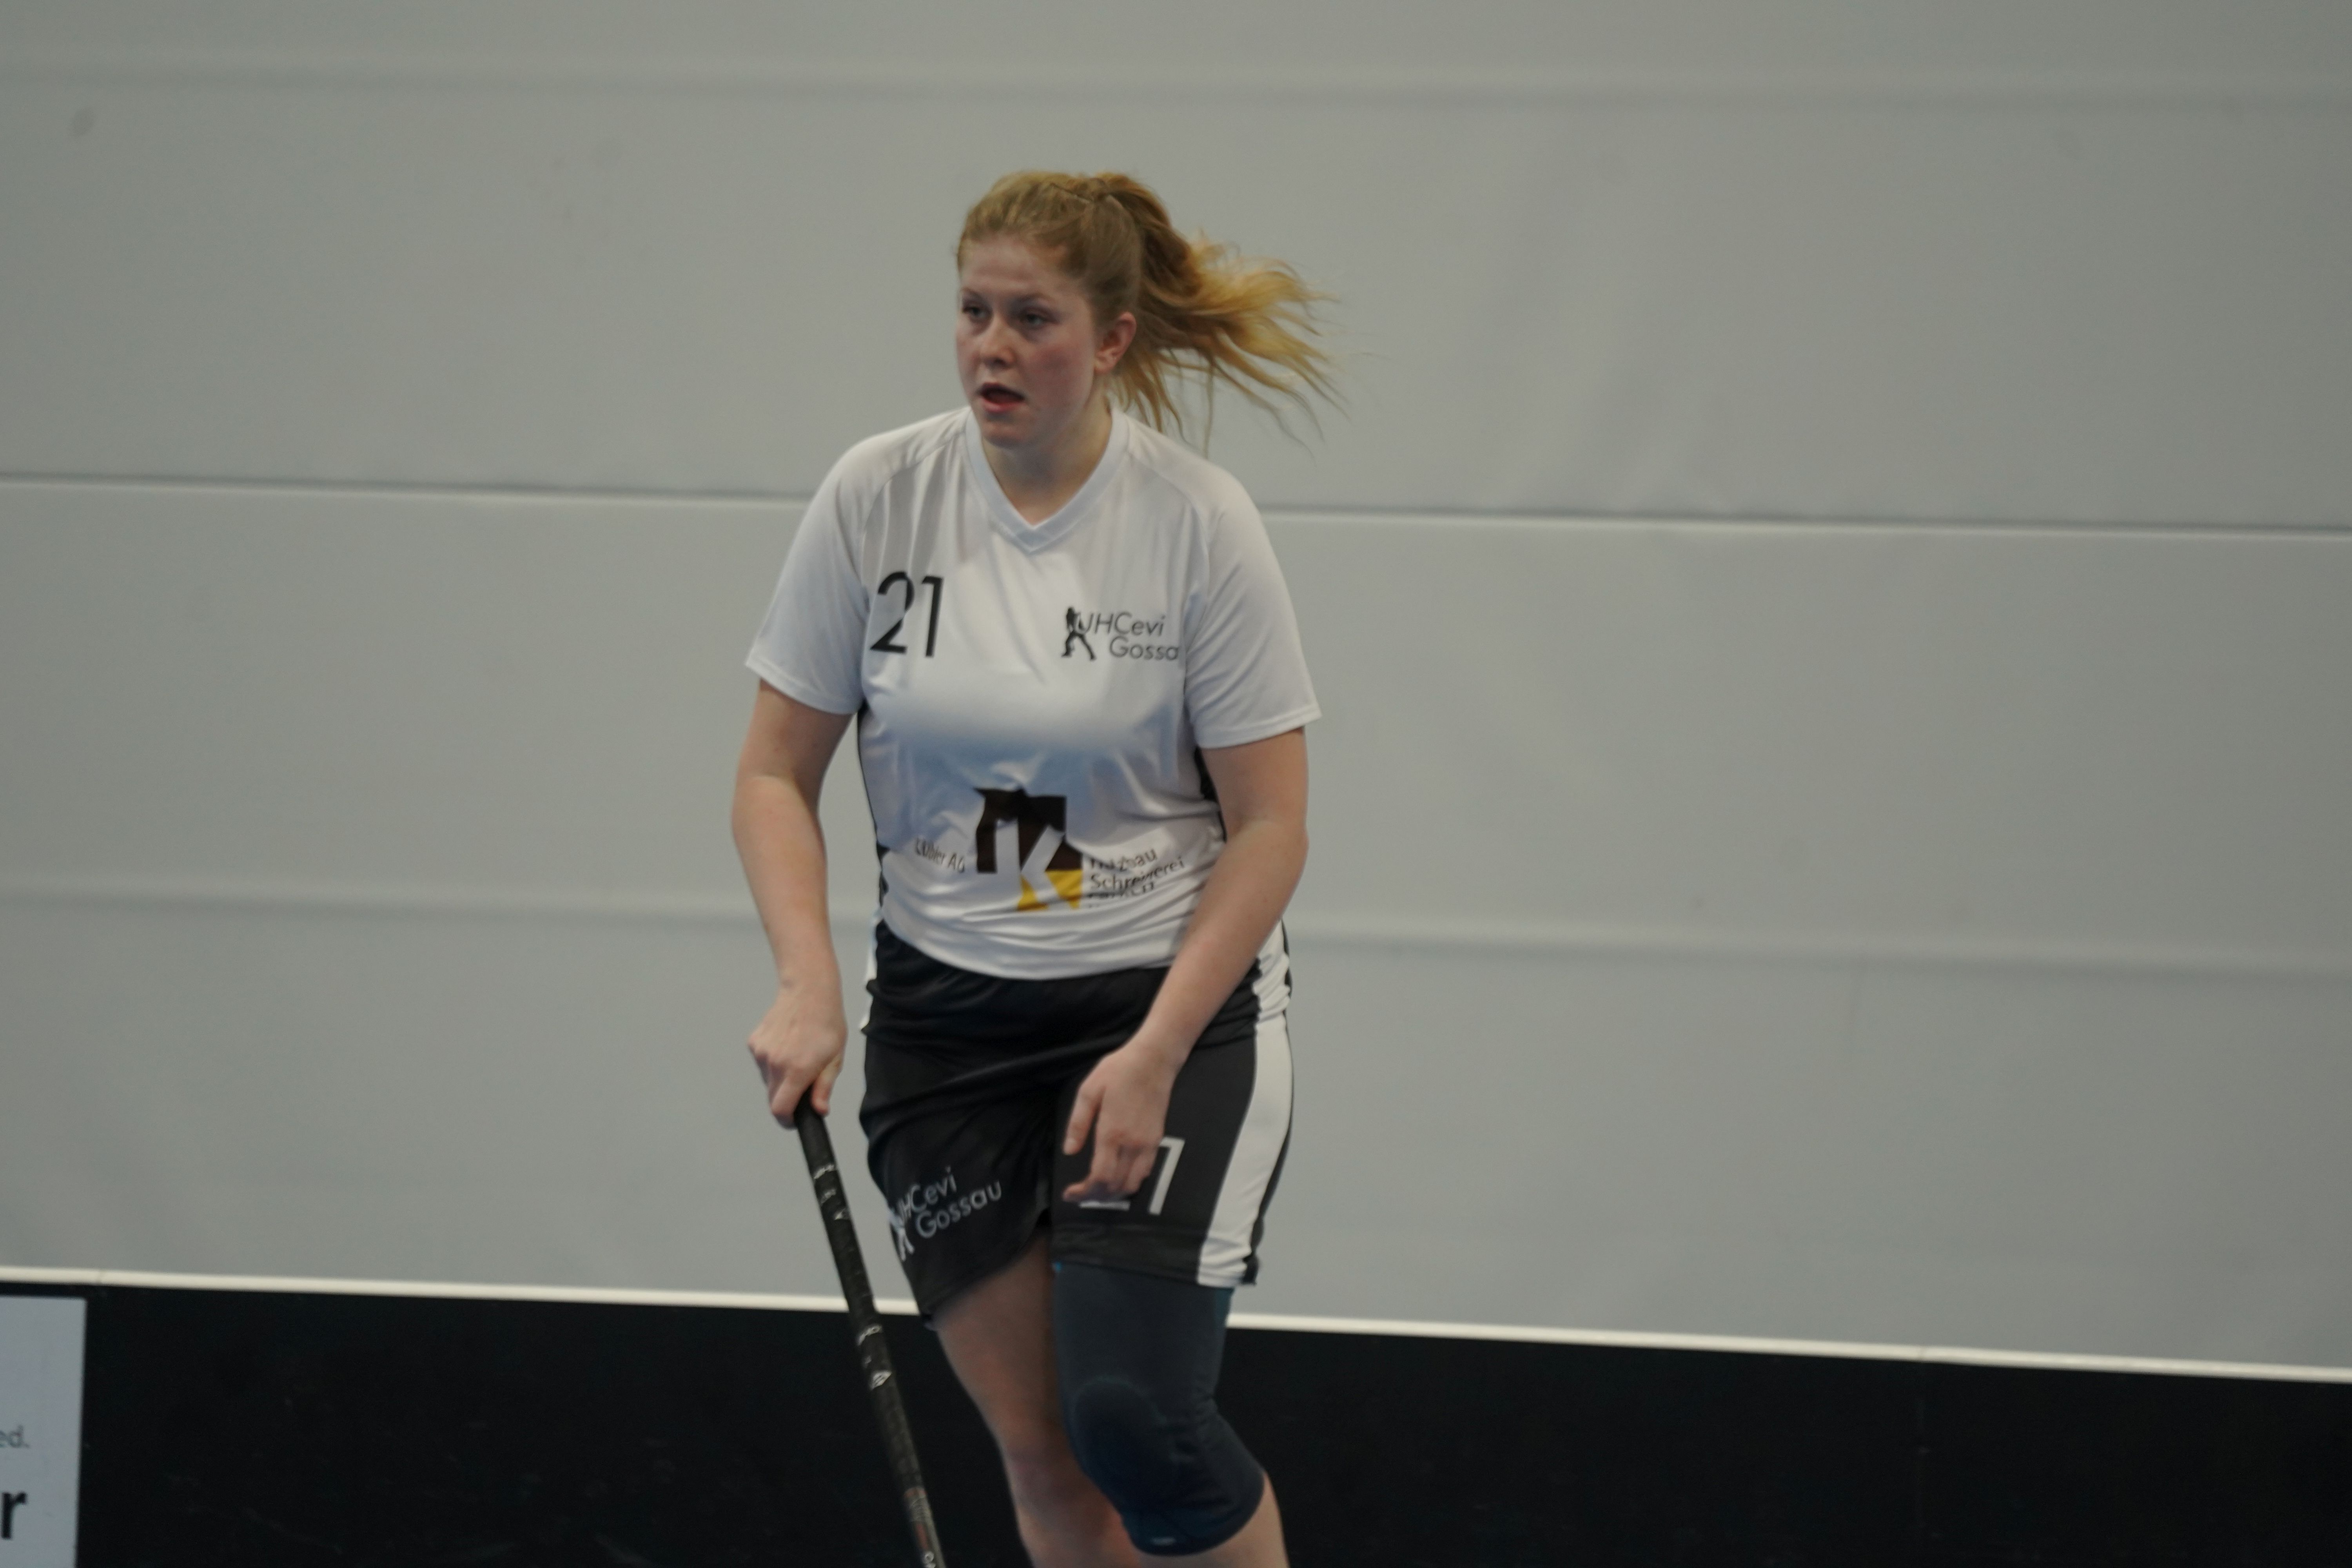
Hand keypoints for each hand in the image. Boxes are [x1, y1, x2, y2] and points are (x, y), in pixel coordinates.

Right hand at [747, 979, 846, 1124]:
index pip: (780, 1109)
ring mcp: (761, 1052)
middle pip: (773, 1097)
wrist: (808, 991)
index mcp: (796, 1070)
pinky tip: (787, 1044)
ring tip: (798, 1055)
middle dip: (786, 1099)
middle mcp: (775, 1063)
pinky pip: (763, 1063)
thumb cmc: (827, 1024)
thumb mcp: (835, 1059)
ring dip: (781, 1078)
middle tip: (803, 1083)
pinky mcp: (754, 1043)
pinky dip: (773, 1062)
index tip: (794, 1120)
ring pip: (768, 1080)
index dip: (787, 1120)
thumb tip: (819, 1111)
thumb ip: (824, 1088)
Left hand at [1062, 1037, 1183, 1203]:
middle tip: (1079, 1193)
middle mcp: (1132, 1144)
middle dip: (1095, 1196)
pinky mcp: (1157, 1140)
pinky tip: (1117, 1176)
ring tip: (1096, 1189)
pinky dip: (1129, 1182)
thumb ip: (1078, 1123)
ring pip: (1132, 1184)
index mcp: (1112, 1132)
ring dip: (1113, 1193)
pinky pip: (1145, 1172)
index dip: (1084, 1192)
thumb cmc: (1118, 1071)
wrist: (1154, 1060)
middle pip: (1116, 1186)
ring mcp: (1148, 1144)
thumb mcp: (1089, 1091)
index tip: (1069, 1193)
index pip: (1100, 1177)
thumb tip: (1069, 1151)